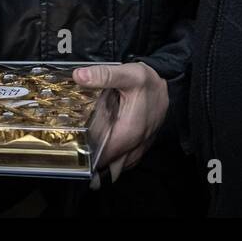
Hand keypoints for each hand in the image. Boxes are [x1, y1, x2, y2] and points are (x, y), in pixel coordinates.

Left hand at [73, 62, 168, 184]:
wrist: (166, 85)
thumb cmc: (147, 81)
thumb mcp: (127, 73)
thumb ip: (104, 75)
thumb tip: (79, 76)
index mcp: (130, 130)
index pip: (104, 154)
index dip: (88, 155)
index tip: (75, 150)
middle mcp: (136, 143)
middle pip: (110, 165)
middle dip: (94, 164)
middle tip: (77, 155)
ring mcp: (141, 147)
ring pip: (119, 166)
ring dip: (104, 164)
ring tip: (88, 155)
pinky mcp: (142, 146)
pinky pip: (127, 161)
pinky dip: (115, 161)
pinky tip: (105, 153)